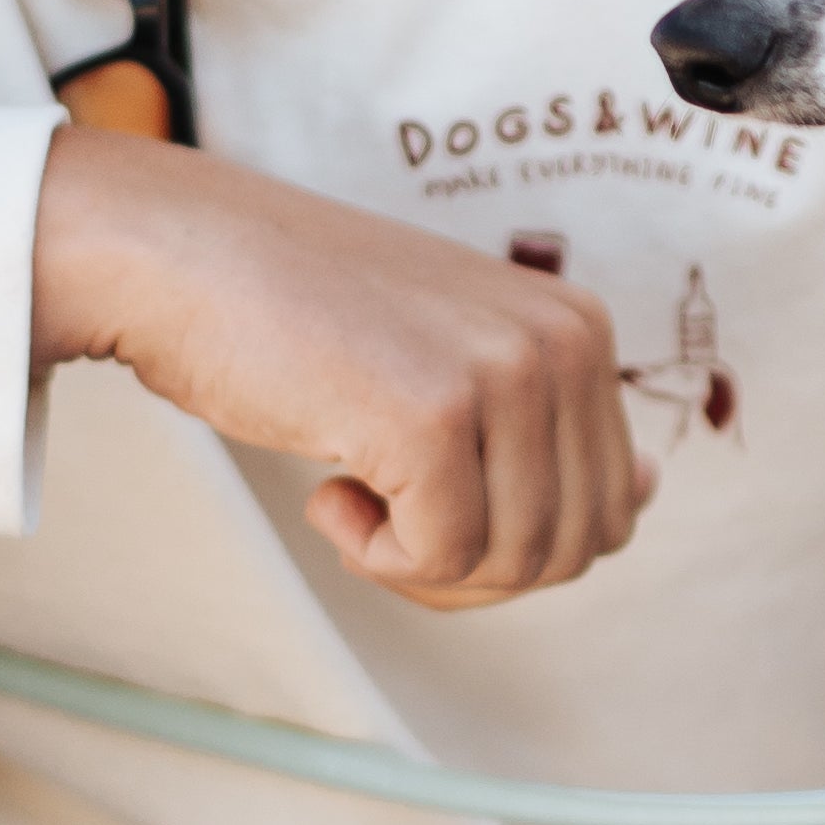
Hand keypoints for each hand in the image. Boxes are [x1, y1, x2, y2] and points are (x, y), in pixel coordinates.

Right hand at [32, 128, 654, 609]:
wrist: (179, 254)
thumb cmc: (300, 317)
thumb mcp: (454, 354)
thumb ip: (548, 424)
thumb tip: (645, 495)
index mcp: (580, 328)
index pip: (612, 510)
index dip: (516, 547)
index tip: (431, 502)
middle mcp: (562, 343)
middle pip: (576, 549)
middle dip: (481, 571)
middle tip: (390, 519)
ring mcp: (504, 375)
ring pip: (515, 564)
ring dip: (421, 566)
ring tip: (353, 492)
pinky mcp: (434, 416)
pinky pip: (439, 559)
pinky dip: (374, 556)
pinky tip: (327, 490)